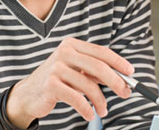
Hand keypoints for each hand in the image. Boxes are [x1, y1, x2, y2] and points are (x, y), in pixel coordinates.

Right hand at [5, 37, 132, 126]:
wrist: (28, 94)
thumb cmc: (57, 81)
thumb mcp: (76, 71)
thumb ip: (95, 72)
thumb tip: (123, 80)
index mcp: (72, 45)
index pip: (101, 51)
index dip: (118, 62)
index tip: (131, 72)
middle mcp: (64, 53)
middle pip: (98, 66)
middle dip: (116, 81)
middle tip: (125, 93)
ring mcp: (56, 68)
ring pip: (89, 85)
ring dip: (100, 100)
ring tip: (103, 110)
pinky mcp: (51, 85)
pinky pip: (77, 98)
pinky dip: (87, 108)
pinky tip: (90, 114)